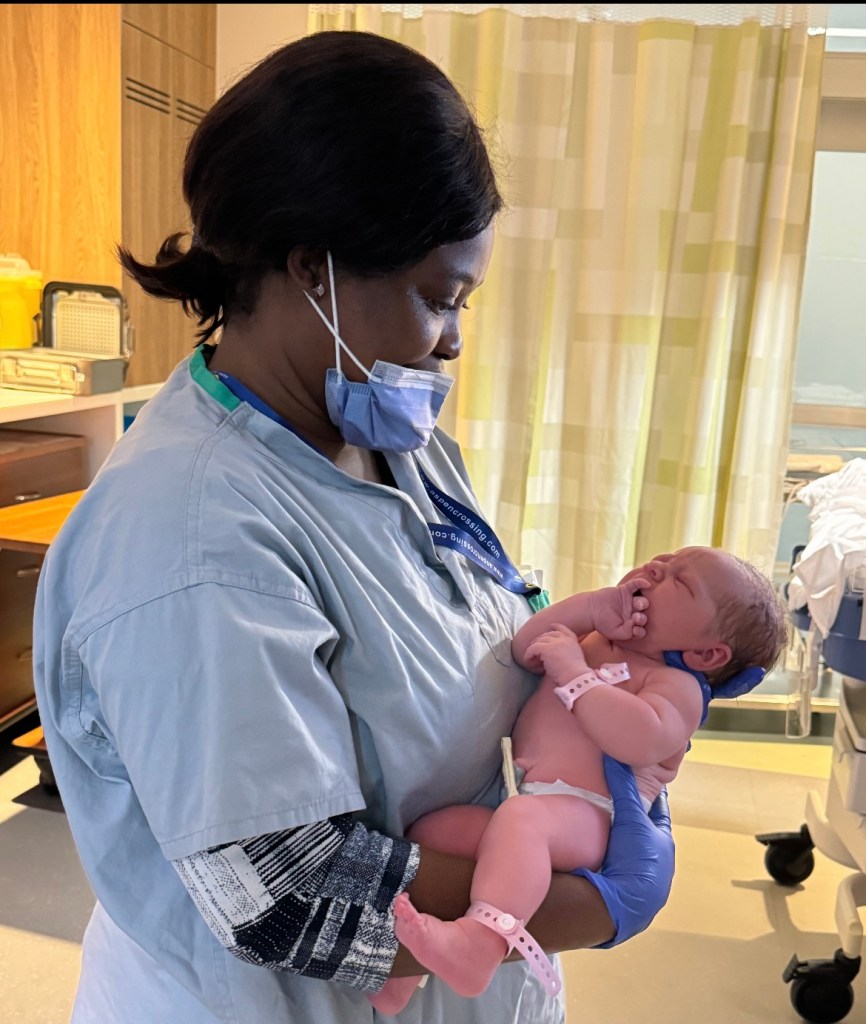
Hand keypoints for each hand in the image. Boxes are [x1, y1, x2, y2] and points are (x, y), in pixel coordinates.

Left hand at [524, 624, 588, 688]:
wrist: (575, 678)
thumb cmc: (575, 675)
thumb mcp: (574, 659)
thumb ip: (566, 654)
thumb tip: (554, 657)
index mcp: (572, 641)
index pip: (563, 629)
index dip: (556, 627)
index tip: (551, 626)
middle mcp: (564, 639)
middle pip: (548, 635)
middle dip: (540, 641)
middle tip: (534, 651)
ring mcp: (555, 642)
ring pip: (539, 641)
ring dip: (533, 650)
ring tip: (530, 659)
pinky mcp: (546, 649)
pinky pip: (533, 649)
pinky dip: (528, 655)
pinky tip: (528, 662)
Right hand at [572, 755, 673, 946]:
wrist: (620, 907)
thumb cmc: (636, 862)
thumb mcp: (631, 819)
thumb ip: (623, 788)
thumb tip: (615, 757)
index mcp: (664, 845)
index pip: (657, 813)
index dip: (648, 796)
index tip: (639, 781)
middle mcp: (657, 865)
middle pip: (643, 833)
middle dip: (630, 818)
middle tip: (613, 799)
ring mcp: (641, 883)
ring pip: (630, 852)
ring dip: (618, 841)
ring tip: (599, 823)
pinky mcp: (623, 895)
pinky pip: (616, 868)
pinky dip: (608, 858)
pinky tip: (594, 851)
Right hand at [588, 580, 648, 641]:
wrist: (590, 610)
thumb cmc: (602, 623)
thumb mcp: (614, 633)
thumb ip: (627, 633)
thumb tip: (635, 624)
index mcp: (631, 625)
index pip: (641, 629)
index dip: (640, 630)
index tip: (634, 630)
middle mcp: (633, 613)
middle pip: (644, 615)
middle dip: (642, 617)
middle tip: (635, 617)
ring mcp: (630, 601)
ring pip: (642, 601)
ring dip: (642, 603)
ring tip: (636, 604)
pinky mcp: (625, 590)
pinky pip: (636, 585)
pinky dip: (641, 583)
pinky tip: (647, 584)